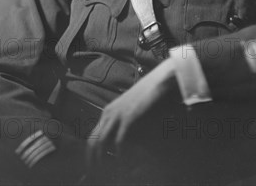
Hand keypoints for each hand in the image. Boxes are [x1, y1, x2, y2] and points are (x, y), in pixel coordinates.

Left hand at [85, 58, 175, 172]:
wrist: (163, 80)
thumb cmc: (151, 96)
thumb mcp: (133, 110)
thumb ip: (125, 124)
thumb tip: (123, 145)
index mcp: (108, 112)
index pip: (92, 138)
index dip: (91, 156)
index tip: (94, 170)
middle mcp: (109, 113)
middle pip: (92, 143)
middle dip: (93, 163)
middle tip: (97, 177)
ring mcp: (117, 115)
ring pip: (101, 144)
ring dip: (103, 163)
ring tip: (109, 177)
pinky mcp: (129, 118)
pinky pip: (119, 143)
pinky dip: (120, 158)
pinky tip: (124, 167)